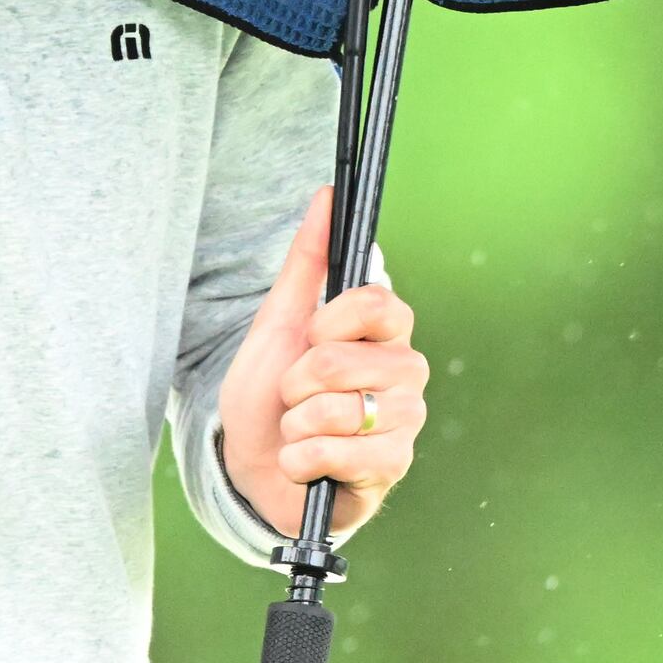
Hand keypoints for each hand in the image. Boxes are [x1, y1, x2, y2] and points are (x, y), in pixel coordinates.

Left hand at [217, 185, 430, 543]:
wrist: (255, 467)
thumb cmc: (270, 394)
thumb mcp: (279, 321)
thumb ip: (307, 260)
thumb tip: (326, 194)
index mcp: (386, 332)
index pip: (378, 304)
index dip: (330, 323)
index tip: (310, 337)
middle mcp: (407, 373)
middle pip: (343, 362)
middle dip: (297, 383)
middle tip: (296, 395)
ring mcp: (406, 422)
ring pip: (339, 411)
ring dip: (297, 424)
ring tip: (300, 431)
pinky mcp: (392, 467)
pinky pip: (338, 454)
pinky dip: (301, 460)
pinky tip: (305, 464)